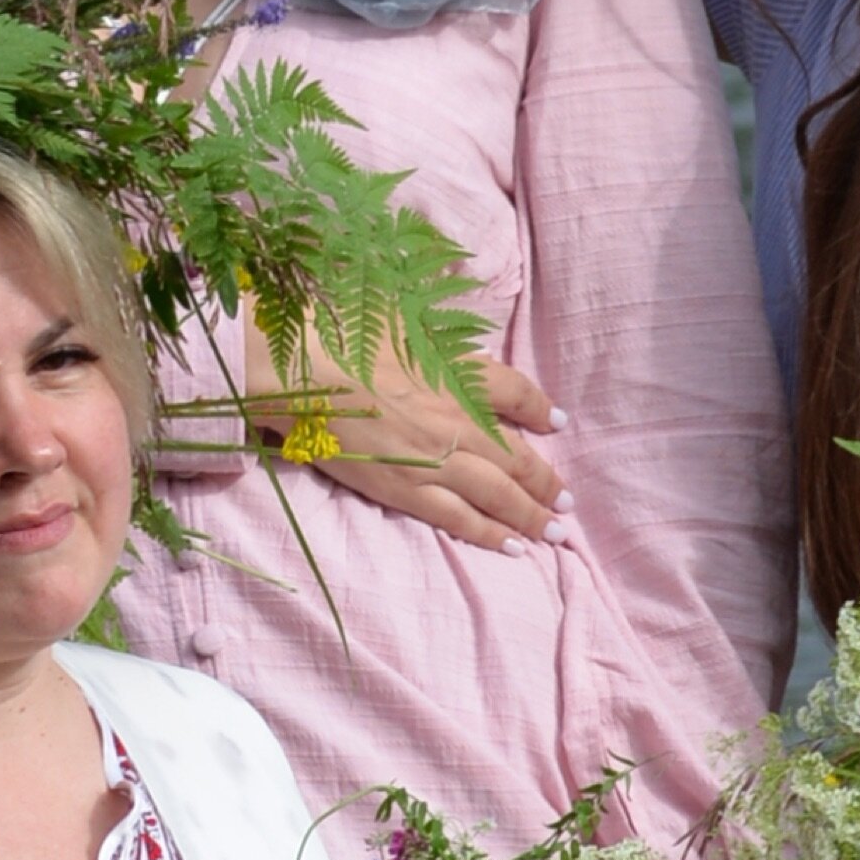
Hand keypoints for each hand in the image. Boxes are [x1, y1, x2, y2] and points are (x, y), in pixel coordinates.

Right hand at [198, 342, 564, 550]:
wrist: (295, 369)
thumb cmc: (337, 331)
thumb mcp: (397, 314)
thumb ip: (429, 333)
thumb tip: (445, 335)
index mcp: (456, 371)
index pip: (515, 391)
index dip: (540, 408)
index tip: (556, 421)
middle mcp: (457, 418)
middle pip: (518, 457)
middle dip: (545, 482)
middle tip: (565, 501)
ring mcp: (435, 459)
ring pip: (498, 496)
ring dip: (532, 515)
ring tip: (555, 531)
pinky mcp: (405, 490)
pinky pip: (459, 518)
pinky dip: (490, 534)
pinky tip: (514, 546)